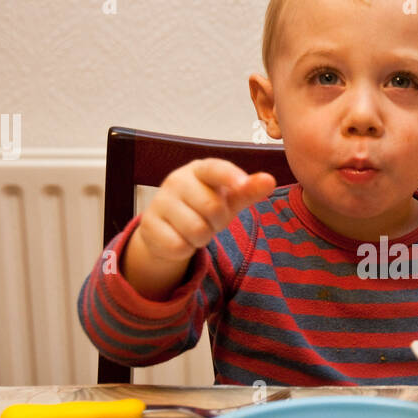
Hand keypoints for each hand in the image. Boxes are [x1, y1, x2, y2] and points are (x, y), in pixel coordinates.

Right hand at [134, 159, 276, 264]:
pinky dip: (185, 249)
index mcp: (200, 169)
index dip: (229, 176)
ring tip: (195, 229)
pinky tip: (180, 238)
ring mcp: (160, 201)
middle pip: (212, 208)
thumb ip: (248, 190)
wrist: (167, 227)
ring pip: (196, 230)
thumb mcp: (229, 199)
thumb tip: (269, 180)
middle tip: (210, 220)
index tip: (242, 184)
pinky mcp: (148, 225)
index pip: (215, 168)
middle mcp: (177, 180)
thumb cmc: (205, 206)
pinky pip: (178, 246)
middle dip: (217, 222)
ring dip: (202, 238)